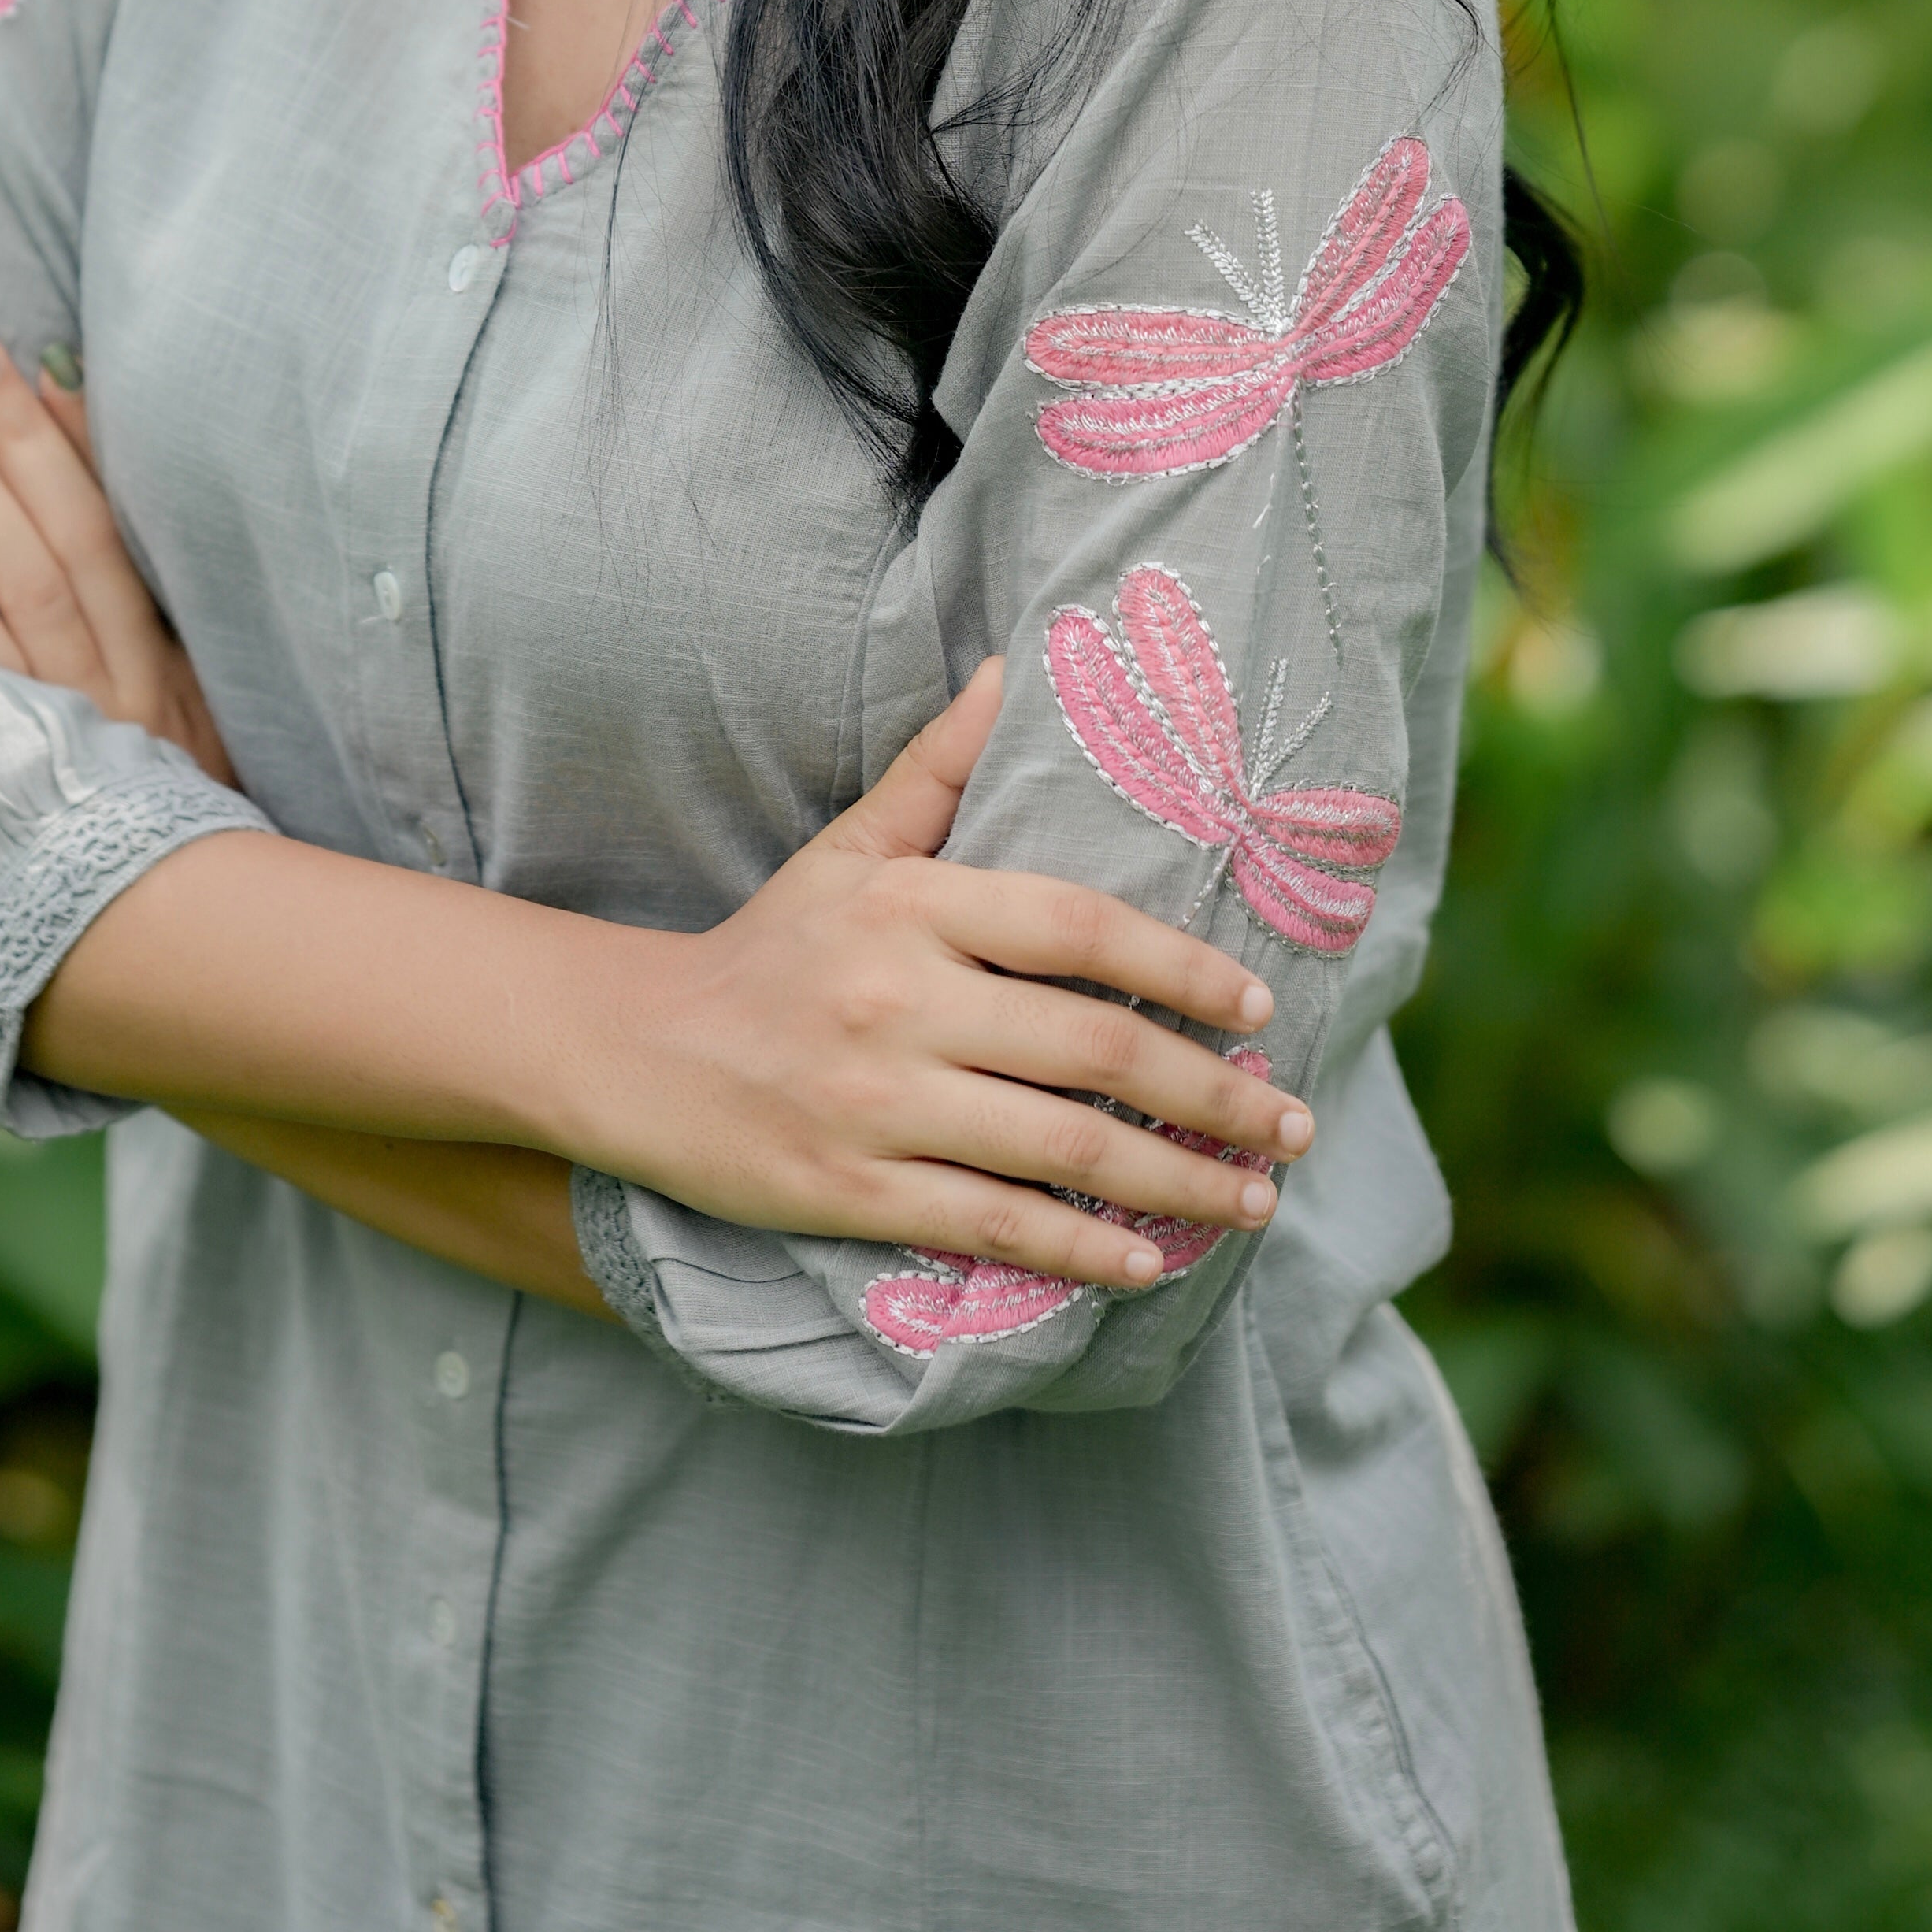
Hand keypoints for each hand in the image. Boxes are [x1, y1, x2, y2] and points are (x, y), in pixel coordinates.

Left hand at [0, 330, 240, 788]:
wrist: (192, 941)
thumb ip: (165, 642)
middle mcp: (135, 681)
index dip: (86, 437)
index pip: (127, 523)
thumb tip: (108, 530)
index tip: (45, 355)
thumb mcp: (206, 727)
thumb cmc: (198, 823)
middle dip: (19, 434)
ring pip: (29, 585)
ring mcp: (83, 723)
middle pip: (73, 534)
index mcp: (182, 658)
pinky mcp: (31, 770)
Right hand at [581, 662, 1308, 1289]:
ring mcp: (879, 1103)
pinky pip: (994, 1226)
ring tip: (1254, 1197)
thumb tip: (1013, 667)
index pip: (1076, 928)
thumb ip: (941, 770)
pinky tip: (1148, 1263)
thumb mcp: (851, 848)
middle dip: (1213, 1093)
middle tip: (1292, 1122)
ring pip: (1062, 1150)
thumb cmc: (772, 946)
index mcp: (910, 906)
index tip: (1257, 1007)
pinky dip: (1081, 1249)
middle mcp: (900, 1002)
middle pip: (1092, 1049)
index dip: (1180, 965)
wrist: (639, 1052)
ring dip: (1176, 1181)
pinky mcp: (854, 1191)